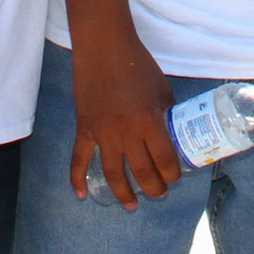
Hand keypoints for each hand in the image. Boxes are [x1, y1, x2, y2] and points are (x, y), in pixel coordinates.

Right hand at [68, 34, 179, 207]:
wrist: (104, 47)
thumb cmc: (138, 64)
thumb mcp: (162, 89)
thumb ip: (167, 113)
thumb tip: (174, 131)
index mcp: (149, 121)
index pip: (164, 160)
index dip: (173, 174)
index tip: (176, 177)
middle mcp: (126, 131)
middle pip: (141, 172)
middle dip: (154, 188)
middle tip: (159, 193)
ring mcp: (102, 132)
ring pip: (113, 173)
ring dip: (124, 194)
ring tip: (132, 205)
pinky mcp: (85, 128)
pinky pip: (78, 159)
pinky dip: (77, 179)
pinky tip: (82, 196)